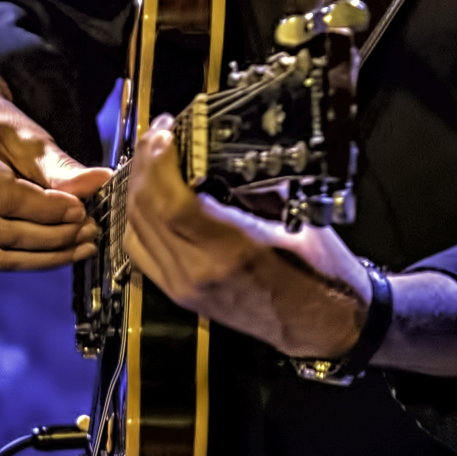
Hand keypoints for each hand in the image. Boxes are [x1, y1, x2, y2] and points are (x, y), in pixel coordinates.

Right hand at [0, 67, 110, 270]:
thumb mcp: (28, 137)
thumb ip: (61, 167)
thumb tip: (102, 183)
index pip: (4, 198)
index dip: (48, 211)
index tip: (82, 210)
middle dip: (52, 238)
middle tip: (89, 232)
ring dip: (42, 258)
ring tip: (79, 246)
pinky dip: (22, 261)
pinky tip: (52, 251)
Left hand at [120, 118, 371, 357]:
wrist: (321, 323)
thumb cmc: (319, 274)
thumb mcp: (297, 216)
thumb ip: (255, 184)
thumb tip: (221, 152)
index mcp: (232, 250)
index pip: (173, 202)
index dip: (159, 163)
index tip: (165, 132)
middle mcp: (199, 271)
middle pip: (146, 211)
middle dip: (145, 164)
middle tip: (157, 134)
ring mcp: (184, 286)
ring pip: (136, 228)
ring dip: (138, 187)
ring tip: (151, 157)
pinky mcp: (180, 292)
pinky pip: (140, 250)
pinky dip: (137, 218)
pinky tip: (149, 195)